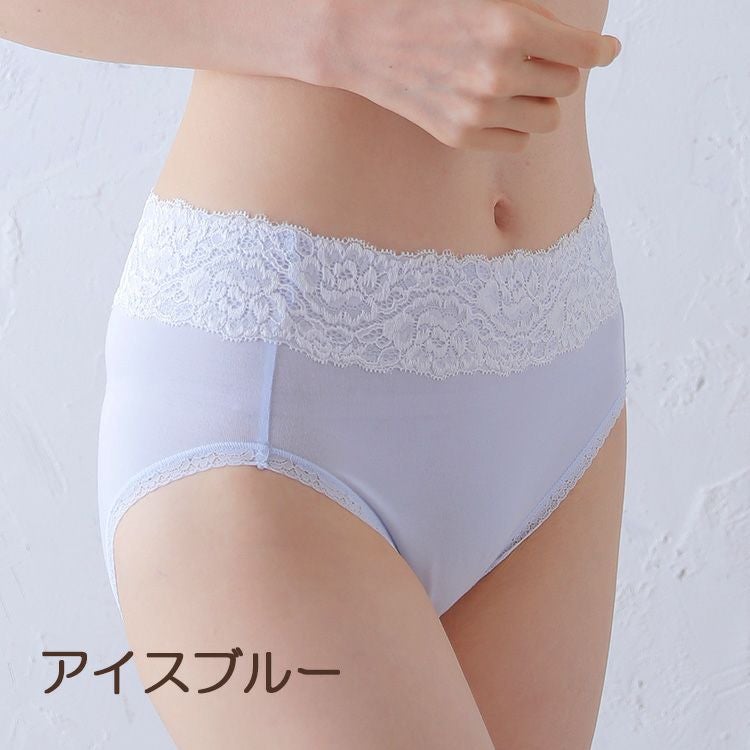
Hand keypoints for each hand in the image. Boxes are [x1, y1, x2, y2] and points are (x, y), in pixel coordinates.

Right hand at [316, 0, 621, 150]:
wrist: (357, 34)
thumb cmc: (422, 0)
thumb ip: (534, 11)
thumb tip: (577, 40)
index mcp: (510, 25)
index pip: (585, 52)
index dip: (602, 50)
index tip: (607, 50)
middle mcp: (498, 73)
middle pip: (567, 85)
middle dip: (558, 68)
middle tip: (536, 56)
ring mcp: (477, 111)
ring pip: (547, 118)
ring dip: (539, 99)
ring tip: (515, 82)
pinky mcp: (459, 136)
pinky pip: (518, 142)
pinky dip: (515, 124)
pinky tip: (495, 105)